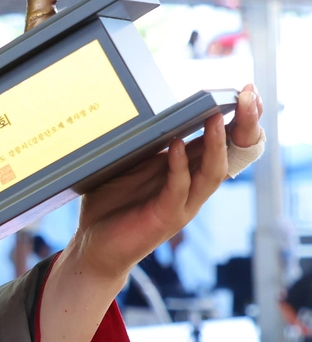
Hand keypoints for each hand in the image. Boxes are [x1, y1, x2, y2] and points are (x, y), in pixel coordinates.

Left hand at [68, 85, 260, 280]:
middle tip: (247, 98)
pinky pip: (178, 189)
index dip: (234, 121)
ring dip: (215, 145)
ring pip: (211, 173)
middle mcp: (191, 190)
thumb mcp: (127, 168)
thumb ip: (140, 146)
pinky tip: (178, 147)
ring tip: (214, 118)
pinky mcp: (165, 218)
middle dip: (240, 127)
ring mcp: (181, 205)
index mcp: (185, 175)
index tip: (246, 94)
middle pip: (226, 156)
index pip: (218, 145)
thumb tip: (140, 111)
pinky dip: (180, 167)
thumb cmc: (110, 206)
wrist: (94, 247)